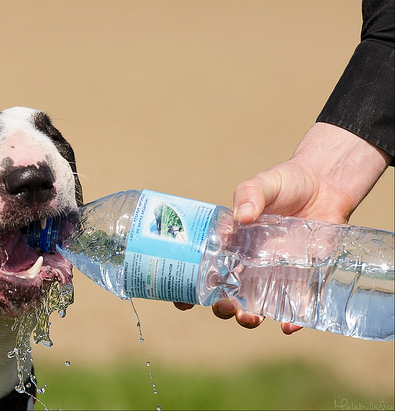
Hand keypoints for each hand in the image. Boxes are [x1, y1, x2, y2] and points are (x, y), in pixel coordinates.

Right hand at [176, 122, 391, 333]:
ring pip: (256, 305)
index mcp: (232, 244)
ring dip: (248, 317)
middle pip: (227, 294)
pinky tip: (287, 325)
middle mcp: (249, 263)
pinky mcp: (304, 278)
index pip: (205, 269)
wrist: (326, 184)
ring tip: (248, 317)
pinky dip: (291, 320)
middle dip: (220, 307)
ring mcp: (275, 273)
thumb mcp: (263, 183)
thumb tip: (242, 215)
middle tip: (222, 307)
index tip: (181, 301)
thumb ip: (250, 195)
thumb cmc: (287, 183)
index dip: (189, 288)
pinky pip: (295, 306)